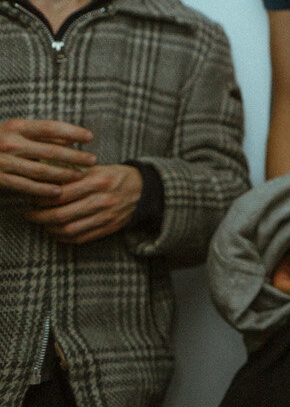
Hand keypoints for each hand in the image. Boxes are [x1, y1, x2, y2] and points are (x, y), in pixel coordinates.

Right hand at [0, 118, 95, 200]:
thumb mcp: (15, 131)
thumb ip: (41, 134)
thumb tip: (71, 140)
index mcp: (15, 127)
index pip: (50, 127)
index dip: (72, 131)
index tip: (90, 137)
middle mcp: (10, 143)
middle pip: (50, 150)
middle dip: (74, 156)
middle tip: (92, 160)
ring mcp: (3, 162)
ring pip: (41, 170)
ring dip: (63, 174)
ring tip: (79, 176)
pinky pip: (26, 185)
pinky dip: (43, 189)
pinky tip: (58, 192)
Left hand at [24, 164, 142, 244]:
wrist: (143, 189)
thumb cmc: (114, 176)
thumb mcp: (97, 168)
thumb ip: (73, 174)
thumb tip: (44, 178)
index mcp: (99, 181)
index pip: (61, 193)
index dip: (42, 198)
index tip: (32, 197)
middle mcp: (102, 200)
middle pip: (61, 214)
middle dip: (39, 216)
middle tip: (29, 214)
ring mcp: (106, 216)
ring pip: (68, 229)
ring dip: (49, 228)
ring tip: (41, 223)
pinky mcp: (108, 228)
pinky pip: (80, 238)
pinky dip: (63, 237)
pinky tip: (56, 231)